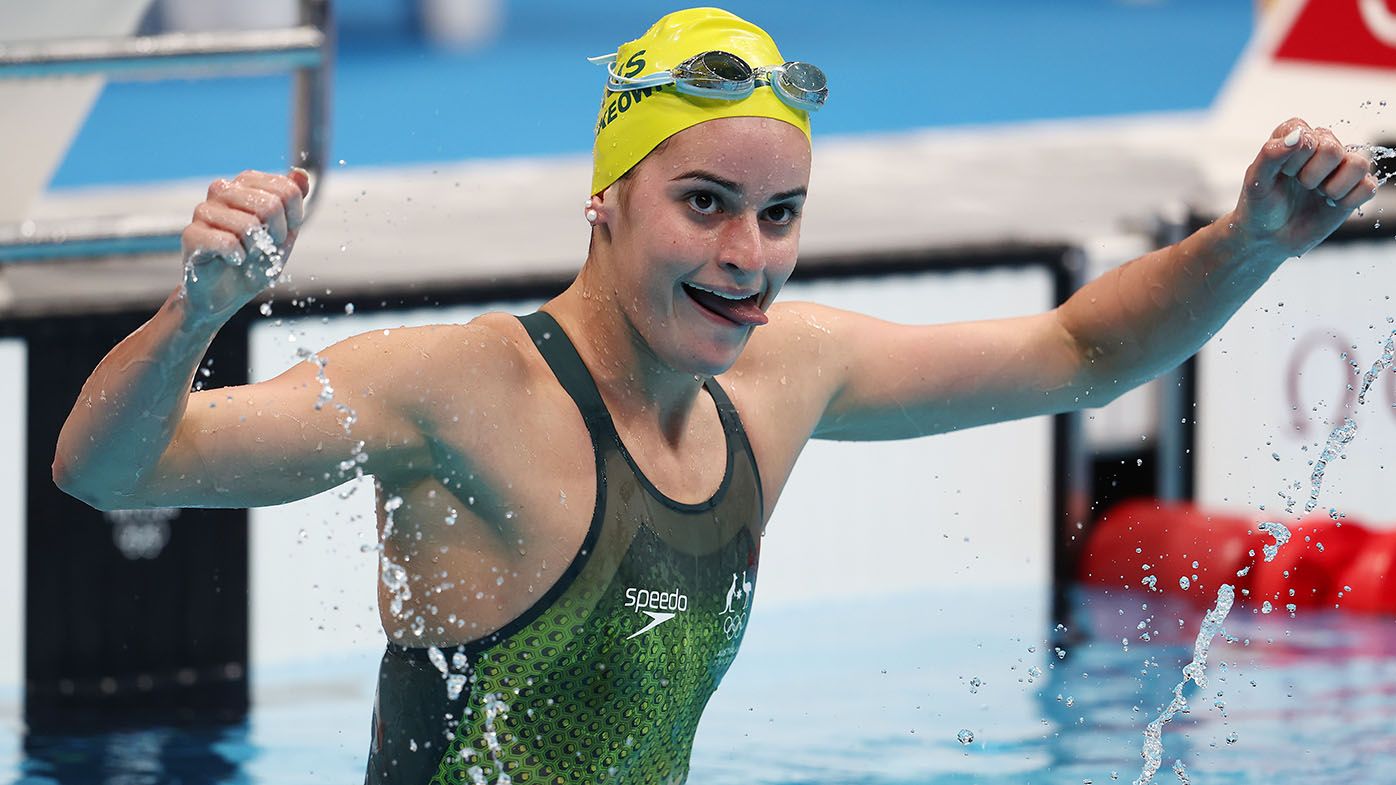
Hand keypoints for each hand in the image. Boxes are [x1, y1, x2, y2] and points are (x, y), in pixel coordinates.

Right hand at [179, 168, 310, 323]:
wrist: (226, 295)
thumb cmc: (255, 261)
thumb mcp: (284, 231)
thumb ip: (293, 201)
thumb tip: (301, 173)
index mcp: (245, 184)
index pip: (286, 189)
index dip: (293, 218)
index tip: (281, 233)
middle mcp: (222, 190)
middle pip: (270, 205)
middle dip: (275, 235)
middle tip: (262, 247)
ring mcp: (203, 211)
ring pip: (249, 224)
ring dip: (256, 249)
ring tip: (245, 254)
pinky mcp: (192, 234)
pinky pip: (228, 242)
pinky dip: (238, 257)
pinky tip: (232, 260)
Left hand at [1231, 118, 1380, 258]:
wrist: (1269, 237)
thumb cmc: (1261, 205)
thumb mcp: (1256, 181)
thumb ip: (1270, 154)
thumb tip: (1297, 136)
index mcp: (1297, 136)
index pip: (1308, 135)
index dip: (1294, 159)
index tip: (1283, 173)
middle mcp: (1322, 146)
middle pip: (1333, 149)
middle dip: (1311, 176)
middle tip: (1300, 186)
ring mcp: (1341, 167)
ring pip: (1359, 164)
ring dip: (1333, 188)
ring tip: (1318, 194)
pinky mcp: (1355, 188)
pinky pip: (1368, 187)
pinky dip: (1349, 200)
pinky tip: (1331, 204)